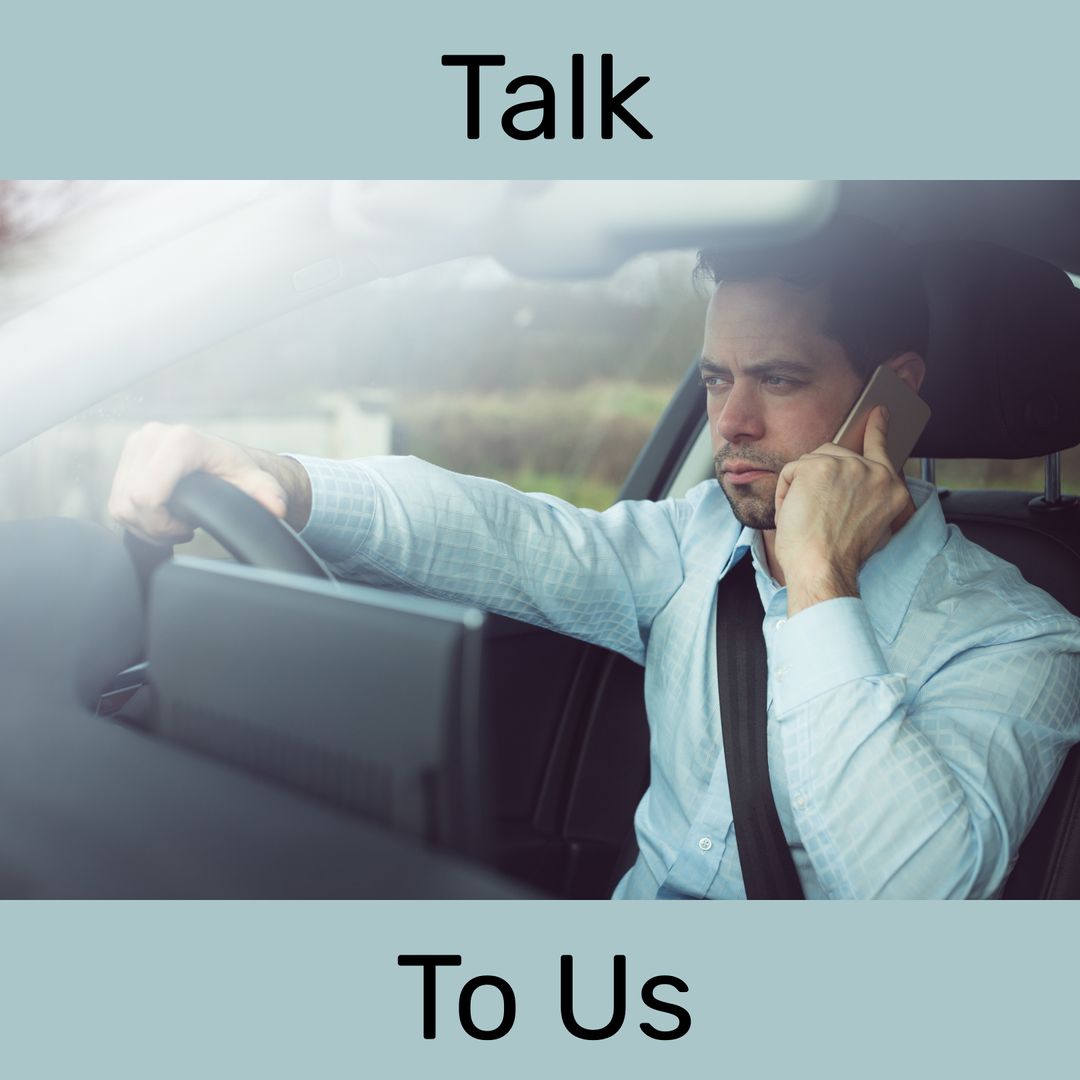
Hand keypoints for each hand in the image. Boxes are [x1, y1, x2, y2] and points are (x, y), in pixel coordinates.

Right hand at [108, 423, 311, 543]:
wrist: (225, 458)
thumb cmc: (238, 471)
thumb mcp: (257, 484)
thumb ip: (267, 494)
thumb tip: (276, 507)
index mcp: (181, 441)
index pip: (146, 496)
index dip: (162, 524)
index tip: (188, 528)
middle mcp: (153, 435)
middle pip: (130, 503)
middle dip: (153, 527)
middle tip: (181, 529)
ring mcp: (137, 442)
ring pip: (119, 503)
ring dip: (143, 523)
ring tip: (173, 521)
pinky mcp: (128, 452)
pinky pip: (116, 498)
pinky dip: (135, 515)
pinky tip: (161, 512)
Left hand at [772, 406, 914, 615]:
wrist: (822, 567)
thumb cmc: (839, 557)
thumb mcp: (872, 528)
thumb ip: (869, 500)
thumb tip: (852, 488)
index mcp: (891, 488)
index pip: (881, 448)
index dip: (877, 428)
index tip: (879, 412)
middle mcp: (875, 472)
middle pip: (833, 455)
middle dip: (817, 480)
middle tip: (816, 514)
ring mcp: (848, 465)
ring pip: (811, 463)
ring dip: (801, 489)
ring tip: (810, 518)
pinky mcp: (820, 466)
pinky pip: (791, 471)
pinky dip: (786, 493)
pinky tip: (797, 514)